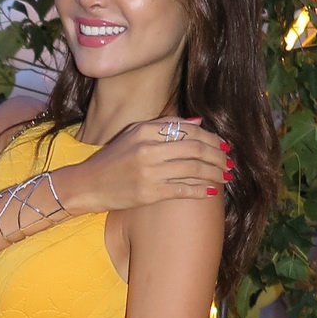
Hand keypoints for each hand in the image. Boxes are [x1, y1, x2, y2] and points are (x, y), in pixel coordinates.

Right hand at [60, 117, 232, 215]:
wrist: (87, 185)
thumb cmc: (112, 160)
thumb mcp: (133, 135)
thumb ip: (164, 126)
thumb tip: (198, 123)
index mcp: (145, 131)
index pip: (187, 130)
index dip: (210, 138)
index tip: (222, 145)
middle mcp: (148, 149)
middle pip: (194, 149)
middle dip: (217, 156)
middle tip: (229, 162)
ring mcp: (149, 172)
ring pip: (192, 169)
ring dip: (214, 173)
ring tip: (226, 176)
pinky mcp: (149, 193)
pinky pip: (182, 190)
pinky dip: (200, 190)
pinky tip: (211, 191)